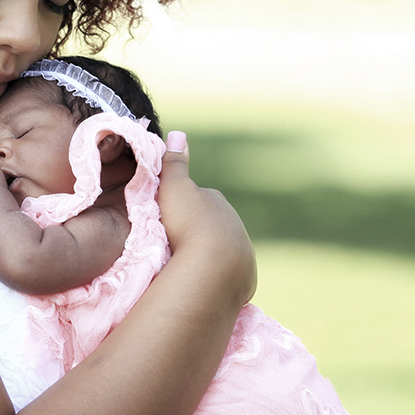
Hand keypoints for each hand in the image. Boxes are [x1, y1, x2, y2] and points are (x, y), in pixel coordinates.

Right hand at [158, 131, 256, 303]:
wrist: (213, 268)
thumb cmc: (188, 222)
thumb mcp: (174, 187)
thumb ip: (173, 163)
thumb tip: (178, 133)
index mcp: (218, 202)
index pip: (201, 200)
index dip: (185, 207)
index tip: (170, 216)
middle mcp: (235, 224)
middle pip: (213, 225)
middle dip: (199, 231)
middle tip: (176, 242)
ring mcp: (243, 253)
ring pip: (223, 250)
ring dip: (208, 255)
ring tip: (187, 265)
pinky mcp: (244, 279)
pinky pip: (229, 275)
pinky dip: (217, 276)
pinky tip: (203, 281)